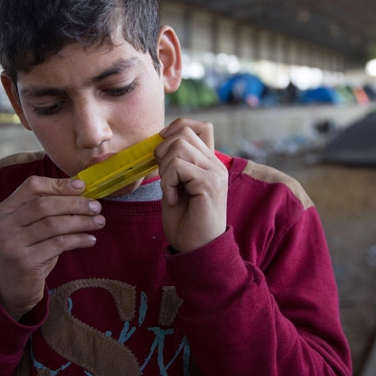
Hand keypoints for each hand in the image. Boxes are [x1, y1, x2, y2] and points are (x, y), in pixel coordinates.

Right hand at [0, 177, 103, 319]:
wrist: (12, 289)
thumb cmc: (27, 252)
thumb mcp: (29, 227)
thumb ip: (46, 209)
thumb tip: (79, 190)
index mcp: (4, 210)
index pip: (32, 186)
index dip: (58, 184)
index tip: (82, 187)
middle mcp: (3, 225)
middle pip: (44, 205)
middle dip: (74, 203)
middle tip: (96, 207)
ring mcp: (11, 244)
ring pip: (53, 224)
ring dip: (80, 221)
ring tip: (99, 222)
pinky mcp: (24, 262)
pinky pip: (58, 244)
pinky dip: (78, 239)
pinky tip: (90, 240)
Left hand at [156, 117, 228, 252]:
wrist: (197, 249)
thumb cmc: (185, 221)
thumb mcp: (177, 185)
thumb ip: (175, 164)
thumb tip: (159, 142)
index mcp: (210, 162)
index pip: (200, 126)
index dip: (177, 128)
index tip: (163, 149)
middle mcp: (216, 164)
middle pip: (184, 133)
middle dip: (163, 151)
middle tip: (164, 177)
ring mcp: (215, 173)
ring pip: (179, 147)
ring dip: (165, 170)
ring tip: (170, 191)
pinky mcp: (209, 184)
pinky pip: (178, 167)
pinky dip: (167, 183)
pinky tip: (172, 200)